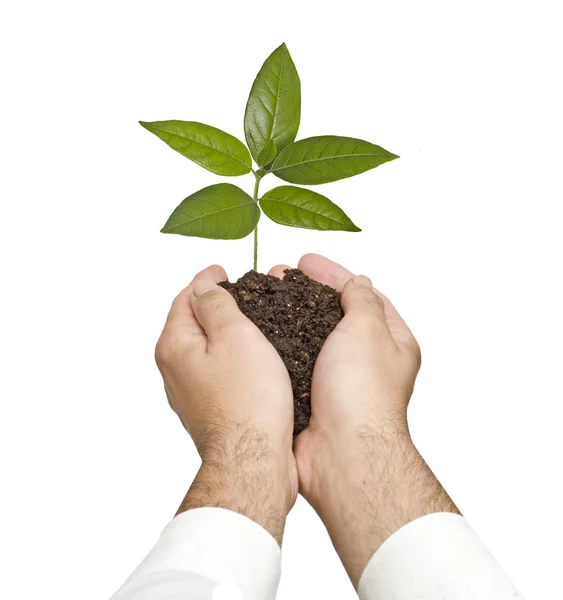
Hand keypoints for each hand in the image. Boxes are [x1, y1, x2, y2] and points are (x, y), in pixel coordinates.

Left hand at [155, 265, 297, 542]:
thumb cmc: (247, 400)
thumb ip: (216, 304)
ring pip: (206, 349)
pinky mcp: (211, 409)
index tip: (221, 270)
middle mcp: (176, 370)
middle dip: (214, 304)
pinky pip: (218, 371)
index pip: (185, 299)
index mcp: (175, 346)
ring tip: (251, 320)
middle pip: (192, 324)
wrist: (253, 459)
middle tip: (240, 291)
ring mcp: (191, 392)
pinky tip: (252, 358)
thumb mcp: (234, 335)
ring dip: (225, 332)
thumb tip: (203, 287)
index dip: (205, 280)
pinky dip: (232, 357)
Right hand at [269, 254, 457, 583]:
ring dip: (287, 315)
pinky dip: (278, 345)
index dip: (333, 274)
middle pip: (333, 314)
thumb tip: (359, 283)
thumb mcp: (367, 329)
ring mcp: (337, 380)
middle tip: (277, 275)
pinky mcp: (312, 395)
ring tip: (262, 298)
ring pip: (309, 336)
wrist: (342, 453)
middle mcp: (366, 361)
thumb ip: (361, 300)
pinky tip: (259, 333)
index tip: (305, 261)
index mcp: (391, 342)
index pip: (362, 295)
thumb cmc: (362, 393)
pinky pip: (293, 362)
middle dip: (305, 292)